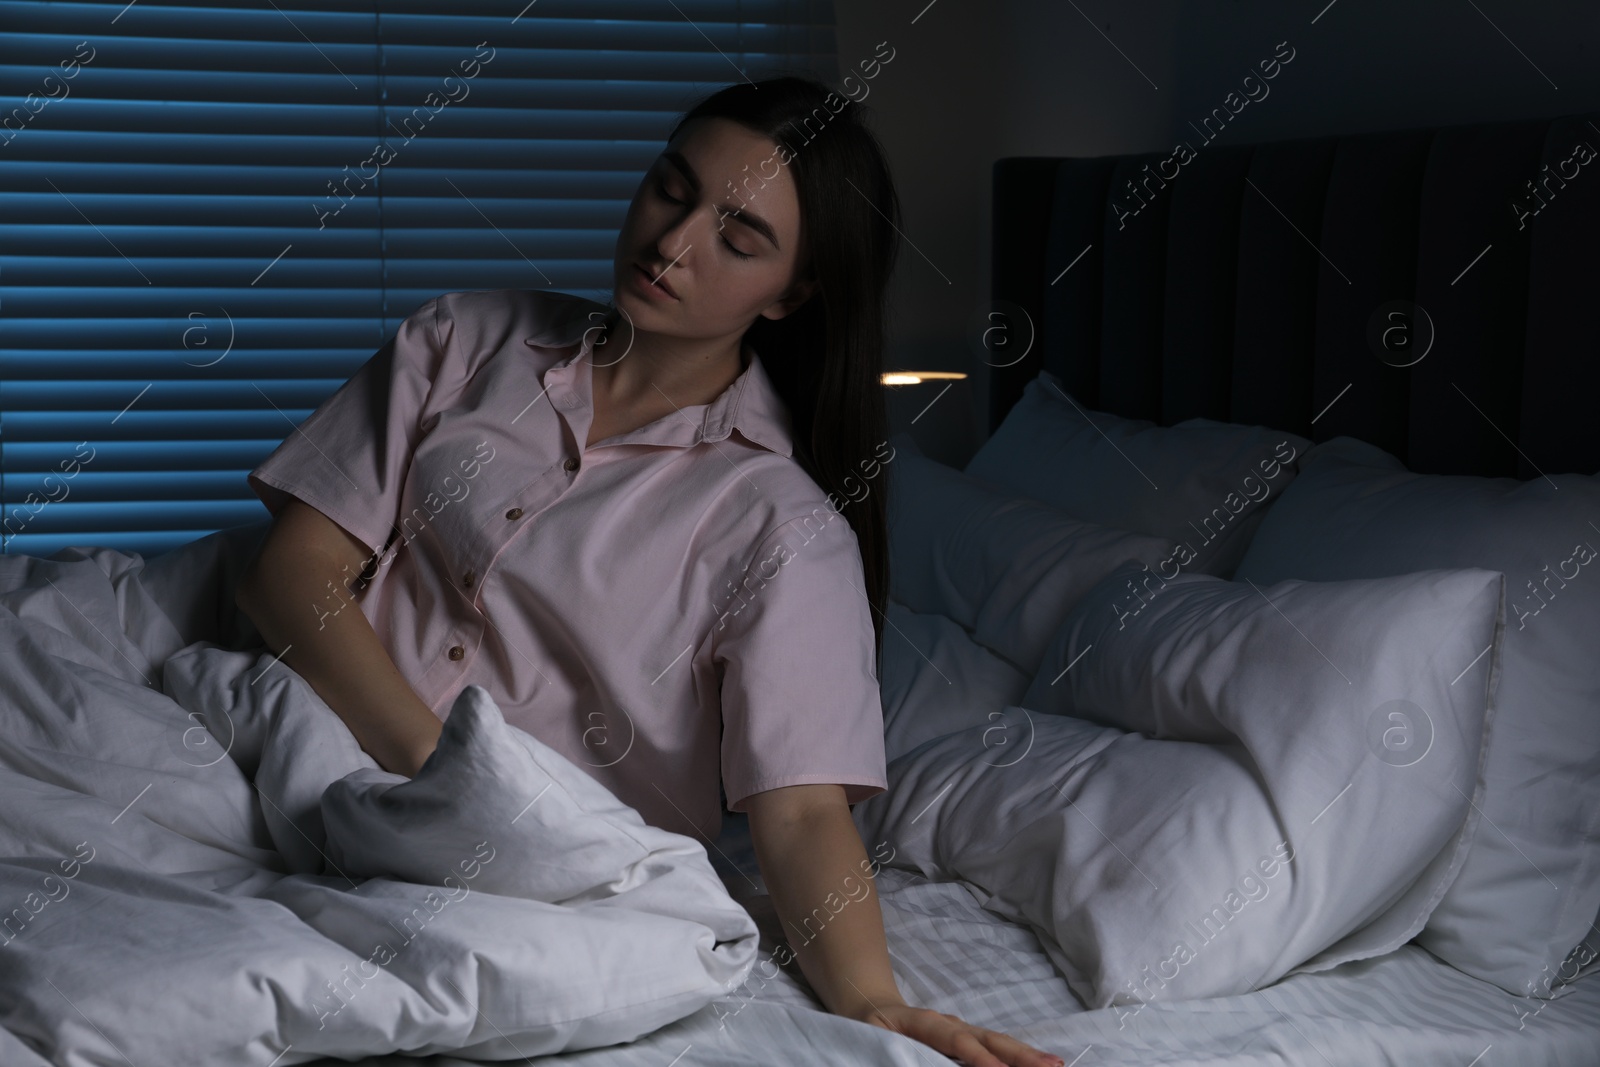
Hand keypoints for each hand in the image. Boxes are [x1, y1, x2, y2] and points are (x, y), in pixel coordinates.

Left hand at [850, 1001, 1065, 1066]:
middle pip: (988, 1038)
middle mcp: (949, 1025)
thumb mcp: (871, 1040)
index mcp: (923, 1023)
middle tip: (1051, 1066)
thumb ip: (896, 1054)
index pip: (956, 1042)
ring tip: (1055, 1065)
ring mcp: (962, 1032)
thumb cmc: (869, 1029)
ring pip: (998, 1043)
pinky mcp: (966, 1043)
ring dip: (1026, 1056)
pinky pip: (995, 1050)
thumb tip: (911, 1062)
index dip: (979, 1058)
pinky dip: (1016, 1059)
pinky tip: (1039, 1065)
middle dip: (1019, 1055)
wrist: (869, 1009)